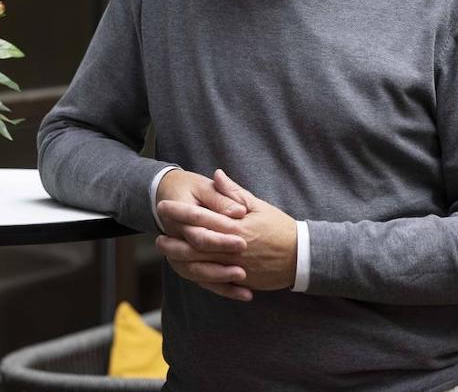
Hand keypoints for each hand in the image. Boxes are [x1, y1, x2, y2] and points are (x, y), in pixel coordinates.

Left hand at [156, 170, 297, 299]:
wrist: (301, 257)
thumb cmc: (281, 228)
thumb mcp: (259, 205)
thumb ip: (234, 193)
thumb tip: (217, 175)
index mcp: (235, 226)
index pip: (201, 217)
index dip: (180, 211)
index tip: (163, 206)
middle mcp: (231, 247)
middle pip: (195, 244)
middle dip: (174, 240)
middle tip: (157, 237)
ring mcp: (234, 266)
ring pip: (200, 265)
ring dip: (180, 259)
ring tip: (167, 253)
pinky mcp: (239, 280)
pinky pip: (214, 282)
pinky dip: (198, 277)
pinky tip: (188, 271)